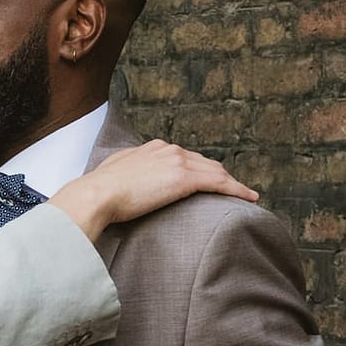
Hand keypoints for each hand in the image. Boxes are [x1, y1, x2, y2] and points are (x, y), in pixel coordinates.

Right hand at [48, 140, 257, 239]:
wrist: (96, 195)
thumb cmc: (97, 193)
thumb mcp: (112, 176)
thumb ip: (125, 175)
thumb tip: (123, 185)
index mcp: (151, 148)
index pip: (183, 157)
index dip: (199, 168)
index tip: (207, 178)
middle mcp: (167, 149)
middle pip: (204, 162)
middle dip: (219, 174)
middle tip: (233, 188)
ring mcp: (177, 162)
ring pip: (215, 172)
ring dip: (232, 183)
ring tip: (245, 194)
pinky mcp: (184, 178)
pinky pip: (220, 184)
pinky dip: (237, 189)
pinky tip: (250, 197)